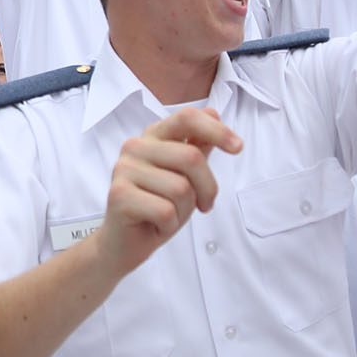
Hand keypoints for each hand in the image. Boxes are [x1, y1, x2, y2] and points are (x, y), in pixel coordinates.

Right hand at [93, 107, 242, 274]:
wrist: (123, 243)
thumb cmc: (156, 207)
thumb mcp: (184, 176)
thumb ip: (196, 145)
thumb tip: (212, 113)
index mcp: (152, 137)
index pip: (187, 118)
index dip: (216, 130)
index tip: (237, 147)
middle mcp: (135, 147)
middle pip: (191, 157)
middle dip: (208, 187)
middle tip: (204, 205)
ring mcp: (124, 170)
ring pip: (181, 188)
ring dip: (185, 210)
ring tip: (169, 215)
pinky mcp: (119, 195)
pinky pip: (166, 211)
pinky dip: (169, 226)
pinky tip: (156, 225)